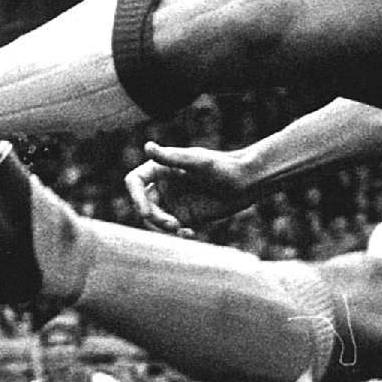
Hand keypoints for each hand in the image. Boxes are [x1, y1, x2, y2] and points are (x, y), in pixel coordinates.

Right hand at [126, 142, 254, 231]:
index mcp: (162, 168)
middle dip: (154, 217)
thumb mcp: (197, 162)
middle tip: (173, 225)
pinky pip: (171, 230)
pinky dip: (176, 235)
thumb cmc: (223, 167)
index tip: (145, 213)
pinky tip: (189, 234)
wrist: (246, 183)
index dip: (135, 197)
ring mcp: (173, 202)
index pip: (136, 181)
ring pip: (154, 220)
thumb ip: (171, 158)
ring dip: (163, 228)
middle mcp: (164, 185)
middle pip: (143, 205)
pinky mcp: (184, 216)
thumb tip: (147, 146)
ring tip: (182, 230)